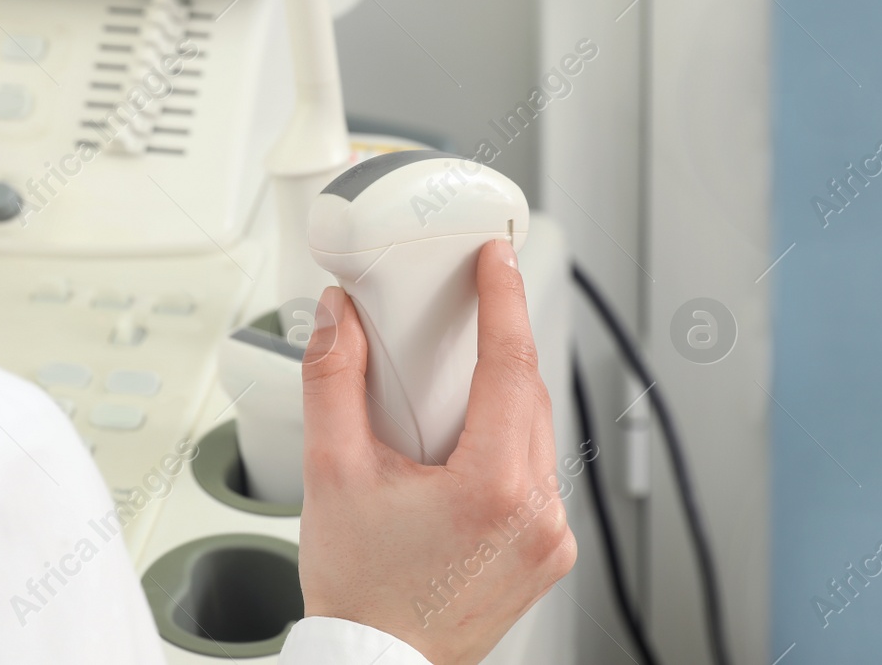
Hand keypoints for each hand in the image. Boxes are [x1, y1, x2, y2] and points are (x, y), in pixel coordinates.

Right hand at [297, 239, 575, 664]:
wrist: (378, 664)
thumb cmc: (360, 589)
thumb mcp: (330, 472)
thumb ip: (333, 380)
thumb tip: (340, 318)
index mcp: (493, 489)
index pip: (511, 365)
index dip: (505, 299)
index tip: (498, 257)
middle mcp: (538, 514)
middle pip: (526, 393)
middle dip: (494, 344)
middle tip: (454, 313)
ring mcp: (550, 539)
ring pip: (534, 432)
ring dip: (498, 395)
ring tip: (444, 387)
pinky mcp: (547, 554)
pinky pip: (535, 473)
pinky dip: (504, 442)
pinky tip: (461, 444)